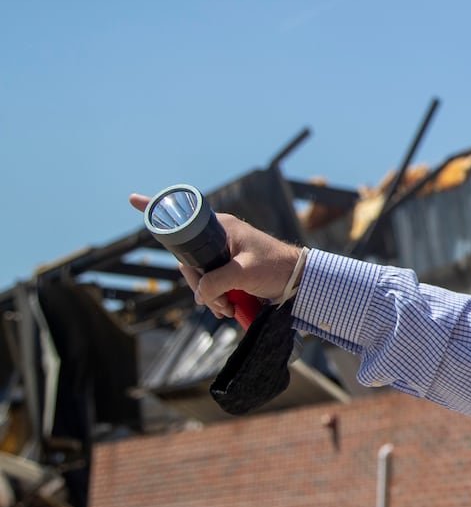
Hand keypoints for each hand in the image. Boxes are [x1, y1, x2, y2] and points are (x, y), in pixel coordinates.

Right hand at [128, 193, 302, 318]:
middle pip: (189, 261)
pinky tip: (229, 307)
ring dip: (210, 296)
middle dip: (200, 286)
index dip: (158, 209)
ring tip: (229, 307)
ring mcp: (222, 253)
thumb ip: (216, 282)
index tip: (133, 200)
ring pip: (199, 276)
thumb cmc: (276, 268)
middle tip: (218, 302)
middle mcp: (218, 237)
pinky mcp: (228, 268)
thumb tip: (198, 295)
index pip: (184, 218)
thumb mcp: (244, 274)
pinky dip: (216, 297)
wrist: (300, 281)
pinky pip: (211, 283)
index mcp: (221, 227)